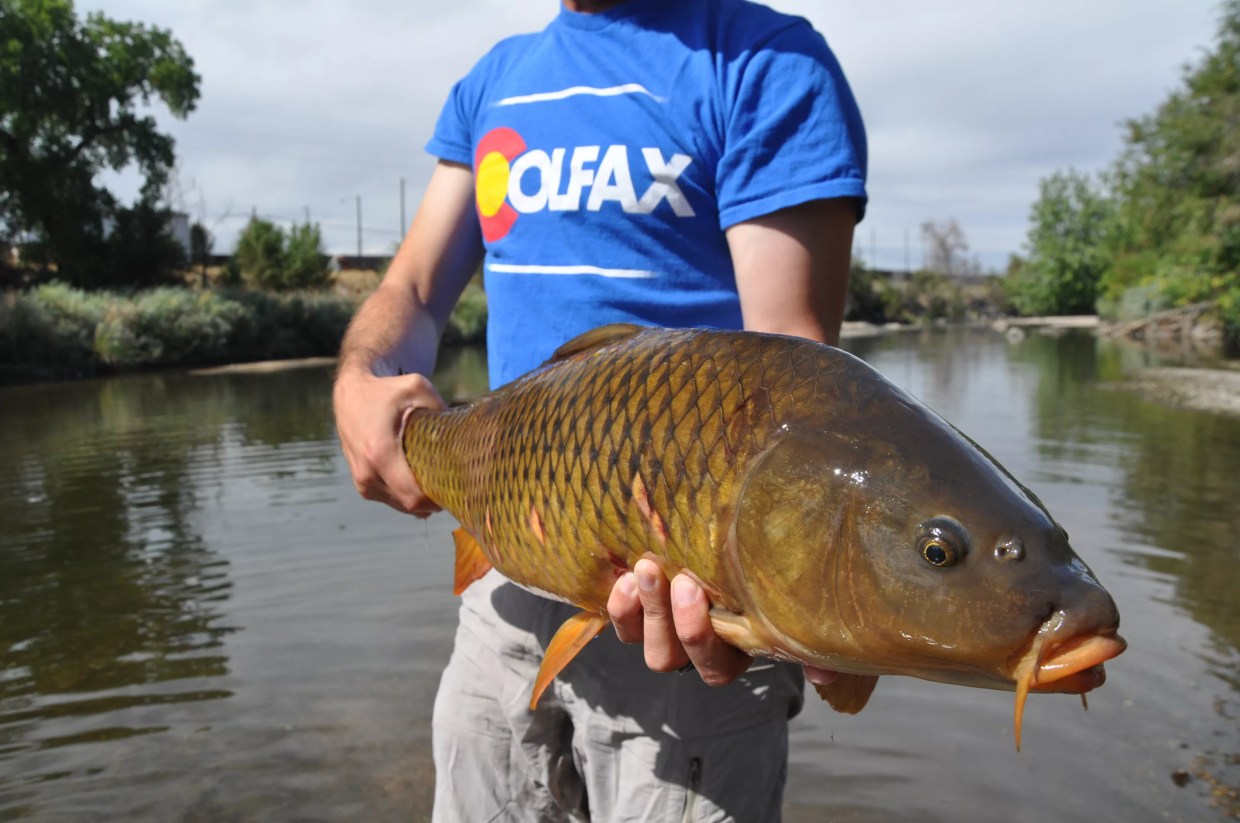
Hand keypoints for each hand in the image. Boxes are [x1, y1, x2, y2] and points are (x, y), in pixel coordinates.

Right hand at [333, 364, 444, 515]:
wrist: (350, 394)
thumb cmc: (385, 391)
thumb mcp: (417, 388)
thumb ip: (441, 409)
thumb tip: (464, 429)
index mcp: (380, 453)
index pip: (413, 495)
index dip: (438, 499)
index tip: (458, 489)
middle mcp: (367, 473)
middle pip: (409, 505)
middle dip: (433, 501)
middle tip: (454, 487)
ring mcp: (362, 481)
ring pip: (399, 505)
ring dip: (420, 500)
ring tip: (439, 484)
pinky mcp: (361, 484)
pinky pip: (389, 499)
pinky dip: (406, 496)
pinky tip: (421, 483)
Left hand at [607, 558, 840, 687]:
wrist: (726, 526)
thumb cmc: (770, 564)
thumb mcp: (793, 598)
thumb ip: (810, 638)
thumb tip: (824, 676)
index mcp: (736, 649)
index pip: (715, 666)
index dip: (701, 636)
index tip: (699, 591)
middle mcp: (695, 648)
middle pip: (672, 658)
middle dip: (671, 620)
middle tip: (678, 577)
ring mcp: (663, 631)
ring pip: (644, 645)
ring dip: (645, 610)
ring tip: (646, 568)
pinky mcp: (638, 612)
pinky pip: (621, 624)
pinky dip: (620, 605)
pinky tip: (625, 576)